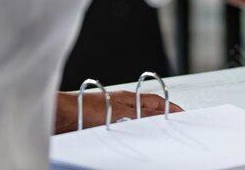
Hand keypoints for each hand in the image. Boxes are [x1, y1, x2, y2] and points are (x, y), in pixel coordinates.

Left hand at [54, 89, 181, 133]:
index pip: (157, 102)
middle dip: (159, 123)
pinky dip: (128, 140)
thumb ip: (141, 114)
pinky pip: (122, 135)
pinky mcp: (103, 129)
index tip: (182, 116)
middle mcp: (122, 107)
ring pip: (135, 126)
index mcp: (130, 98)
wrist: (62, 117)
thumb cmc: (85, 108)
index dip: (171, 108)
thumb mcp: (120, 112)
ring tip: (152, 142)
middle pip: (148, 114)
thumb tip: (160, 116)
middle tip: (170, 132)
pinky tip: (129, 146)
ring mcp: (113, 118)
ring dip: (142, 133)